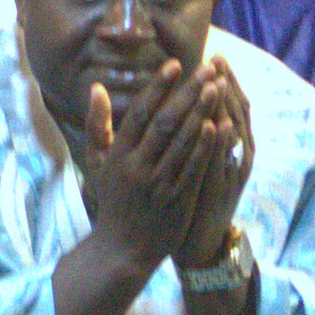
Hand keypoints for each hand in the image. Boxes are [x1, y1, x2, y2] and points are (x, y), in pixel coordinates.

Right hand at [79, 60, 212, 269]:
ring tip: (217, 87)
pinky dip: (206, 146)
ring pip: (183, 141)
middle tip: (207, 68)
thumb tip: (96, 88)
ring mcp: (158, 183)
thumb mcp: (96, 163)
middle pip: (165, 122)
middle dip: (188, 92)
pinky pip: (194, 167)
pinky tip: (218, 125)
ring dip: (202, 112)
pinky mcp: (178, 199)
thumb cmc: (112, 201)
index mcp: (117, 156)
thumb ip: (97, 125)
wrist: (122, 249)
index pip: (140, 114)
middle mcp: (136, 167)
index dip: (158, 88)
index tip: (175, 65)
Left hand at [174, 58, 254, 270]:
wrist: (198, 241)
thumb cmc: (188, 198)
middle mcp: (233, 156)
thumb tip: (189, 106)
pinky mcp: (223, 190)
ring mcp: (231, 172)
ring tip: (221, 82)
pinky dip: (224, 144)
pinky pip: (225, 163)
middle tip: (219, 60)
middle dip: (227, 86)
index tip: (214, 56)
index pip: (227, 106)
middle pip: (236, 114)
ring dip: (228, 109)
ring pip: (234, 135)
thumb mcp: (192, 163)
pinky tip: (222, 124)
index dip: (222, 82)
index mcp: (223, 147)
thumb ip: (192, 134)